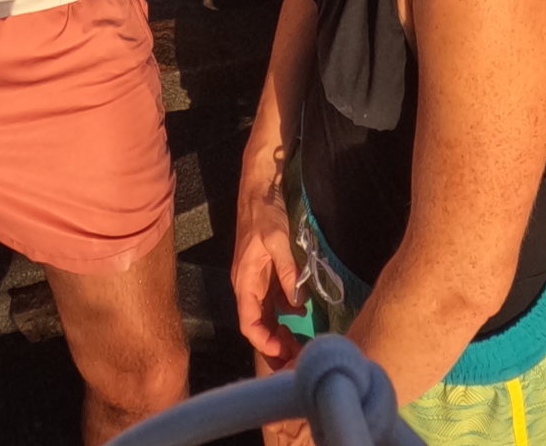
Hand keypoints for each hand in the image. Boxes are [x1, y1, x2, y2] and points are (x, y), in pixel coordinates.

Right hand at [232, 180, 305, 367]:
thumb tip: (297, 304)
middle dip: (274, 345)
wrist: (260, 186)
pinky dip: (285, 313)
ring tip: (300, 344)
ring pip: (265, 316)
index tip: (285, 353)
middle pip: (257, 325)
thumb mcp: (277, 241)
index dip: (265, 343)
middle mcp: (248, 285)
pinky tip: (300, 316)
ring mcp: (257, 280)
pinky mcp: (266, 272)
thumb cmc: (265, 212)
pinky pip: (273, 301)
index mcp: (245, 281)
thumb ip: (287, 272)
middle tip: (297, 358)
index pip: (249, 324)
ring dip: (279, 332)